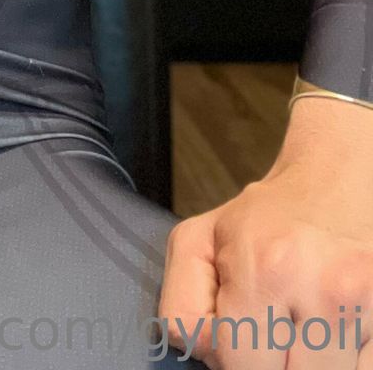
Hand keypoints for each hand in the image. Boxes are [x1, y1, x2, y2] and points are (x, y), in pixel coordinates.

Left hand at [157, 156, 372, 366]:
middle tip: (270, 332)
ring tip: (301, 329)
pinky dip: (343, 362)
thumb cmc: (263, 220)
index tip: (237, 334)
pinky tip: (331, 331)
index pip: (240, 364)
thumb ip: (183, 306)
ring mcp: (366, 305)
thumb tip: (204, 353)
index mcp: (266, 267)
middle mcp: (324, 287)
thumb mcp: (197, 243)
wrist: (330, 186)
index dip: (231, 359)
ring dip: (308, 365)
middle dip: (272, 365)